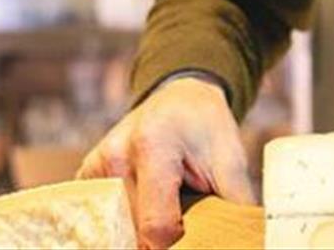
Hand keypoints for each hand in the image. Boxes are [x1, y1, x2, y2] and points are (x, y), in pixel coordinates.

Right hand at [77, 75, 254, 249]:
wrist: (180, 98)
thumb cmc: (207, 128)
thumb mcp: (231, 161)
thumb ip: (235, 205)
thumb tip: (245, 239)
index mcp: (153, 146)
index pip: (158, 226)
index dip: (180, 244)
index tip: (197, 239)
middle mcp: (116, 155)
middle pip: (135, 231)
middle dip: (162, 241)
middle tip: (186, 223)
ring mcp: (97, 165)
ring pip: (118, 228)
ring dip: (141, 232)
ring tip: (167, 213)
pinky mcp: (87, 173)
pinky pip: (104, 216)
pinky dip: (125, 223)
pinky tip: (144, 211)